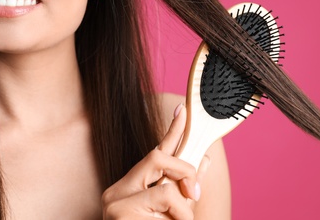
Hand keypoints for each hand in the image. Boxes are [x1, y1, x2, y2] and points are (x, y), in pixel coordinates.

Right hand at [101, 104, 209, 218]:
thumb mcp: (175, 210)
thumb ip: (185, 187)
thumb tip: (204, 159)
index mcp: (130, 187)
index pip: (154, 152)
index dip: (172, 130)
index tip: (182, 110)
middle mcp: (118, 189)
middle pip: (157, 156)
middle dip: (185, 170)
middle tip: (194, 194)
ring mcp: (115, 200)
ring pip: (165, 183)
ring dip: (184, 207)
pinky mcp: (119, 210)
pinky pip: (165, 198)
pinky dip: (180, 214)